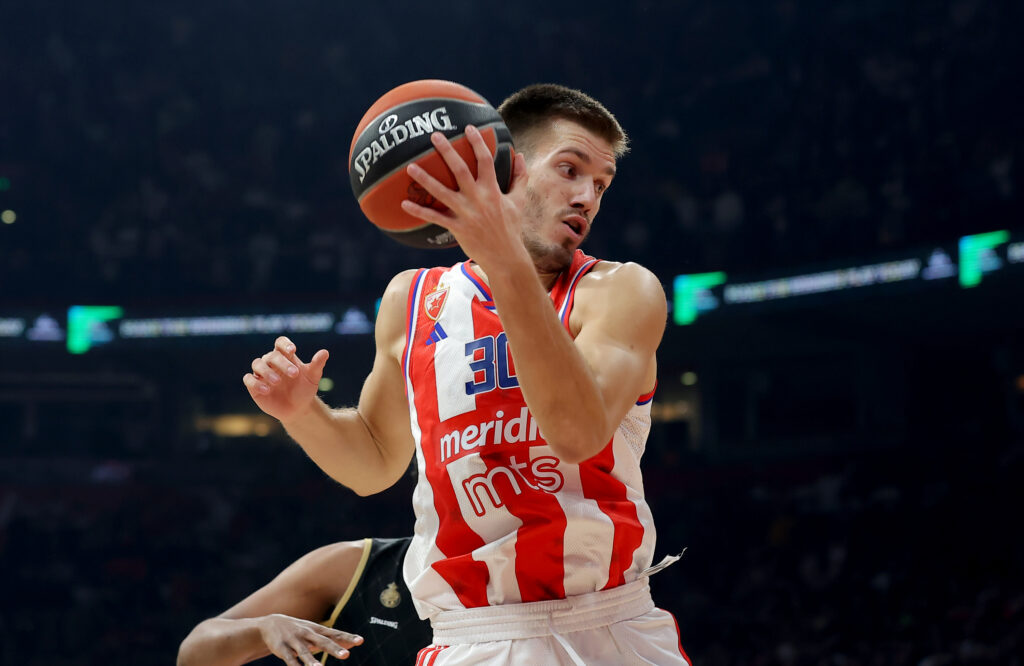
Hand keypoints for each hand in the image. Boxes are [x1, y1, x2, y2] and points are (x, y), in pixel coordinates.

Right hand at [243, 336, 327, 422]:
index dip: (284, 344)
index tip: (293, 350)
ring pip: (257, 364)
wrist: (298, 409)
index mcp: (285, 356)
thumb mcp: (313, 378)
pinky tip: (266, 390)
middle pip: (271, 355)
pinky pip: (249, 379)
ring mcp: (261, 373)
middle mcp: (271, 362)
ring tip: (277, 382)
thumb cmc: (304, 389)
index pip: (280, 343)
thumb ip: (317, 365)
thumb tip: (325, 352)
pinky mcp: (254, 386)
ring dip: (267, 371)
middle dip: (282, 363)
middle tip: (294, 373)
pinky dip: (255, 383)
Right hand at [257, 614, 362, 665]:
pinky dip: (294, 665)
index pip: (335, 633)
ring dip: (312, 662)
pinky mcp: (282, 649)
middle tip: (346, 655)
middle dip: (334, 648)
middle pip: (323, 642)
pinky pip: (289, 659)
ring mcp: (294, 641)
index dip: (347, 637)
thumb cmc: (300, 630)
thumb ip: (333, 638)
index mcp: (317, 630)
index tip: (360, 641)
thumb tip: (352, 644)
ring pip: (305, 652)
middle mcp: (307, 634)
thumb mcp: (315, 631)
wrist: (271, 624)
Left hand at [401, 125, 529, 270]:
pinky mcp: (457, 228)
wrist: (506, 256)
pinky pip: (434, 217)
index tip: (468, 128)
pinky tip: (404, 203)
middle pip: (460, 170)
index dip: (477, 142)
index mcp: (493, 189)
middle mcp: (478, 198)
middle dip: (447, 151)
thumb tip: (520, 155)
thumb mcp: (519, 201)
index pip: (485, 160)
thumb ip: (520, 176)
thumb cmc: (511, 228)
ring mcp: (466, 213)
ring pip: (442, 192)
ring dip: (425, 179)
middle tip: (434, 135)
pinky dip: (419, 211)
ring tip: (410, 166)